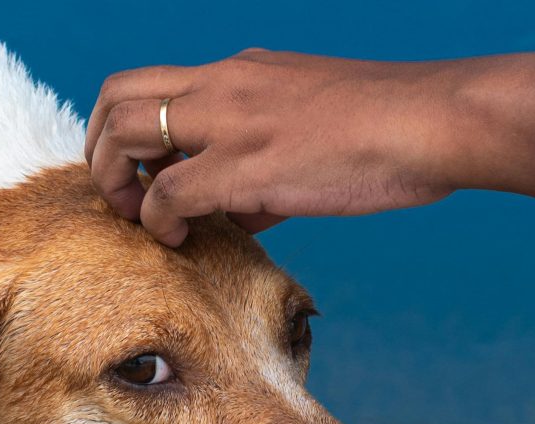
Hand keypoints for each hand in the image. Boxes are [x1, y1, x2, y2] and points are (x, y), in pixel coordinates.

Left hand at [84, 49, 534, 245]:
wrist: (434, 122)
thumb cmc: (392, 132)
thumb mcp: (313, 130)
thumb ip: (263, 163)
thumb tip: (238, 213)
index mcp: (242, 70)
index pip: (153, 82)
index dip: (129, 127)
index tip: (142, 170)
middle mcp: (225, 83)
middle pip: (118, 95)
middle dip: (100, 147)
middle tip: (119, 194)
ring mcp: (230, 120)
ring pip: (126, 132)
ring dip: (115, 179)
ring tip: (139, 218)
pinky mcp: (245, 164)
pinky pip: (168, 194)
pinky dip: (158, 221)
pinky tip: (179, 241)